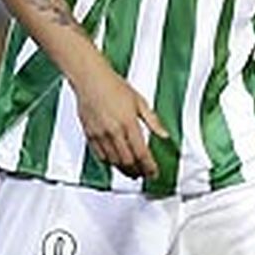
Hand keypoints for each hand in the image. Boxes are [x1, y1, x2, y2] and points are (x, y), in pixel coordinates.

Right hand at [72, 58, 165, 178]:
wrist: (90, 80)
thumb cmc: (115, 87)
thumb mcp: (140, 102)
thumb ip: (153, 121)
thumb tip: (164, 134)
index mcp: (129, 123)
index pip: (142, 153)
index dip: (149, 166)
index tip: (154, 172)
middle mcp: (114, 132)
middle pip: (127, 161)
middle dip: (137, 171)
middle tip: (144, 174)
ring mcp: (100, 134)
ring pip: (113, 161)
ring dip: (124, 170)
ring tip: (132, 172)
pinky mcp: (89, 135)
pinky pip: (100, 155)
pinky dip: (110, 162)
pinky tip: (116, 163)